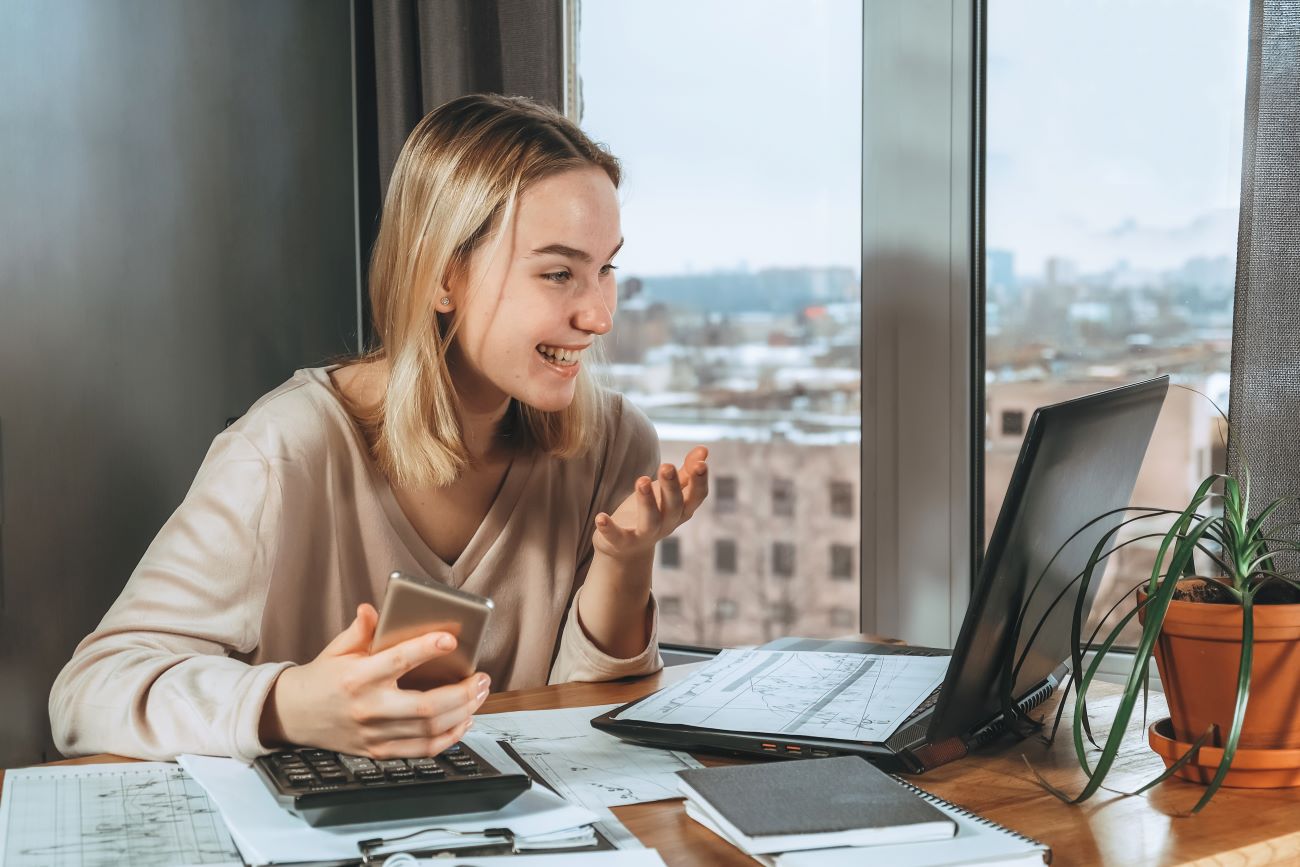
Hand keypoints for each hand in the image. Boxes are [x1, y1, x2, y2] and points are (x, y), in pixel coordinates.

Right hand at [259, 604, 490, 757]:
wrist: (292, 716)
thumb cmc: (321, 678)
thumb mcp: (337, 649)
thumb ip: (360, 630)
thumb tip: (373, 609)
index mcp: (357, 677)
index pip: (398, 661)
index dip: (426, 649)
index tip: (450, 639)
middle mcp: (368, 708)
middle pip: (425, 706)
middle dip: (462, 692)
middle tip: (482, 678)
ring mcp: (374, 734)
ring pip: (430, 729)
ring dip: (463, 712)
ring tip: (479, 694)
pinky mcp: (379, 751)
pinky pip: (422, 750)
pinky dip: (449, 738)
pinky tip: (463, 721)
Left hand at [593, 446, 708, 561]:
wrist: (627, 549)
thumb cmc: (652, 512)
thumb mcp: (668, 492)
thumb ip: (685, 473)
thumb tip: (704, 450)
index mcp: (681, 510)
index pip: (696, 497)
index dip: (700, 482)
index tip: (701, 464)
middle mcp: (668, 524)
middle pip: (674, 506)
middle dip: (671, 487)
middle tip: (666, 466)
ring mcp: (646, 535)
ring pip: (650, 521)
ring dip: (647, 502)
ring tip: (642, 480)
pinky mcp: (623, 543)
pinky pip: (617, 537)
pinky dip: (609, 529)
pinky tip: (601, 517)